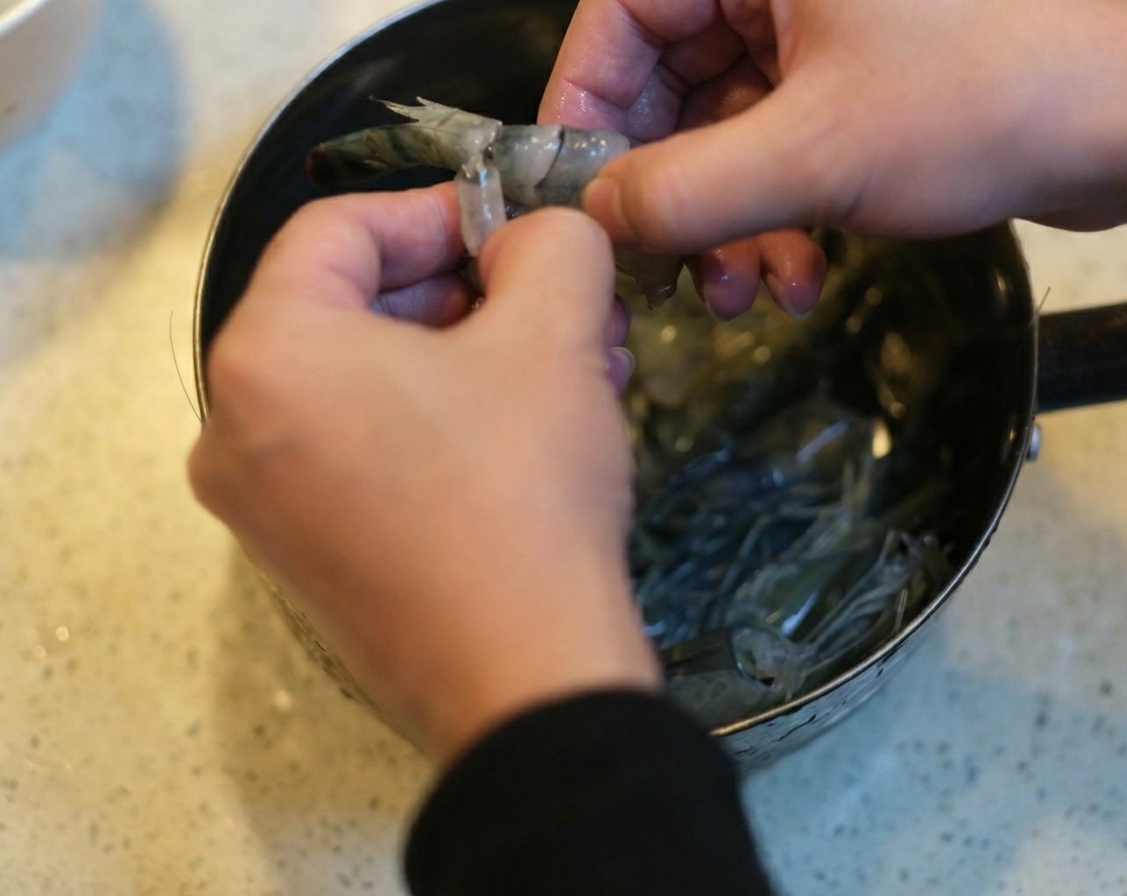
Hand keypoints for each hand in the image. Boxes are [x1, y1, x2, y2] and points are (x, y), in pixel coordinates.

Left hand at [189, 186, 660, 766]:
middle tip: (550, 303)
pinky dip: (435, 424)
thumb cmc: (522, 492)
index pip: (337, 230)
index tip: (511, 230)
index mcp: (265, 354)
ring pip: (364, 385)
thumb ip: (550, 244)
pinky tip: (523, 434)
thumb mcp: (553, 335)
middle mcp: (233, 428)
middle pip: (348, 309)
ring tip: (560, 369)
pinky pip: (362, 452)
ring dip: (463, 359)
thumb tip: (535, 236)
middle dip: (462, 293)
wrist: (524, 681)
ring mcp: (262, 505)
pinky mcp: (305, 559)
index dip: (433, 211)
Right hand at [542, 0, 1126, 271]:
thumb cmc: (989, 100)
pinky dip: (774, 217)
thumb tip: (592, 217)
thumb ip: (682, 192)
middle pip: (669, 85)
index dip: (587, 108)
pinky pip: (773, 150)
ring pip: (721, 132)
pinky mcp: (850, 81)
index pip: (621, 14)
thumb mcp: (812, 155)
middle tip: (676, 272)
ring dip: (728, 224)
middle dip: (674, 193)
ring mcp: (818, 31)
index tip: (578, 194)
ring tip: (758, 288)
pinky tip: (801, 273)